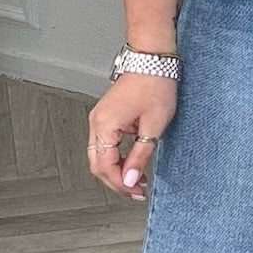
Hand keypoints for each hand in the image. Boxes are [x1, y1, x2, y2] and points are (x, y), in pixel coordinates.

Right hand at [87, 75, 177, 200]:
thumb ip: (140, 155)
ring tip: (137, 180)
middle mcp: (97, 122)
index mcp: (105, 125)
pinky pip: (104, 144)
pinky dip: (115, 157)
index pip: (106, 167)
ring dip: (116, 170)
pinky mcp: (106, 116)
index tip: (137, 192)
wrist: (152, 60)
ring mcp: (99, 119)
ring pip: (99, 156)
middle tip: (137, 191)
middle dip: (117, 181)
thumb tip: (131, 179)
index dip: (121, 184)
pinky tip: (131, 163)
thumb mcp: (153, 126)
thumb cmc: (155, 84)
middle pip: (97, 164)